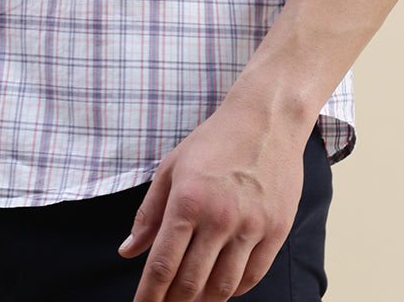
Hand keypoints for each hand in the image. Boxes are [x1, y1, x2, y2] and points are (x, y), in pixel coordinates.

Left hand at [118, 97, 306, 301]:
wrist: (266, 119)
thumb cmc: (214, 141)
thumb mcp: (172, 167)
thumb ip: (149, 213)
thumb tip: (127, 252)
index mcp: (187, 200)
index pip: (162, 264)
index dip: (149, 295)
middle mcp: (219, 218)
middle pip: (191, 282)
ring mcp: (251, 226)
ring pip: (223, 286)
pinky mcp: (276, 230)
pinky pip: (252, 276)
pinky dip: (234, 290)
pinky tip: (221, 287)